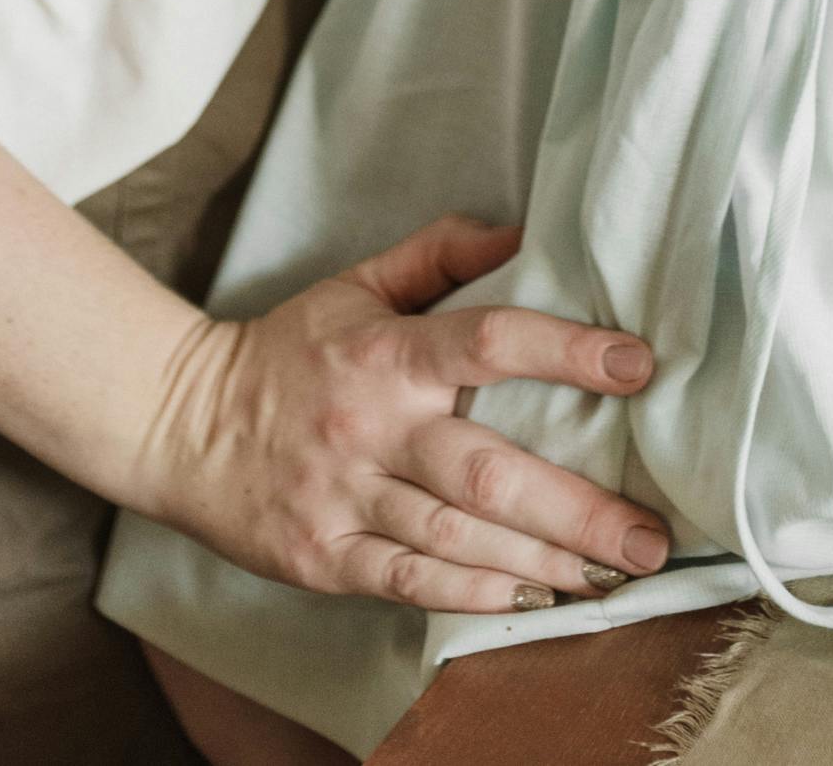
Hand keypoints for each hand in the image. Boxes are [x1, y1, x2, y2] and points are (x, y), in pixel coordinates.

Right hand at [135, 216, 670, 616]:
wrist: (182, 423)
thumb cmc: (288, 351)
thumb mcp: (356, 284)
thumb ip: (439, 254)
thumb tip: (522, 232)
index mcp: (385, 353)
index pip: (486, 341)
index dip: (565, 351)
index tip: (638, 365)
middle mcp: (372, 429)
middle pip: (486, 472)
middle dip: (577, 509)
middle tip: (650, 537)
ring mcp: (347, 500)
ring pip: (458, 539)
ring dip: (543, 563)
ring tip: (612, 577)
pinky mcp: (325, 559)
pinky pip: (410, 583)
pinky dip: (475, 594)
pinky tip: (532, 600)